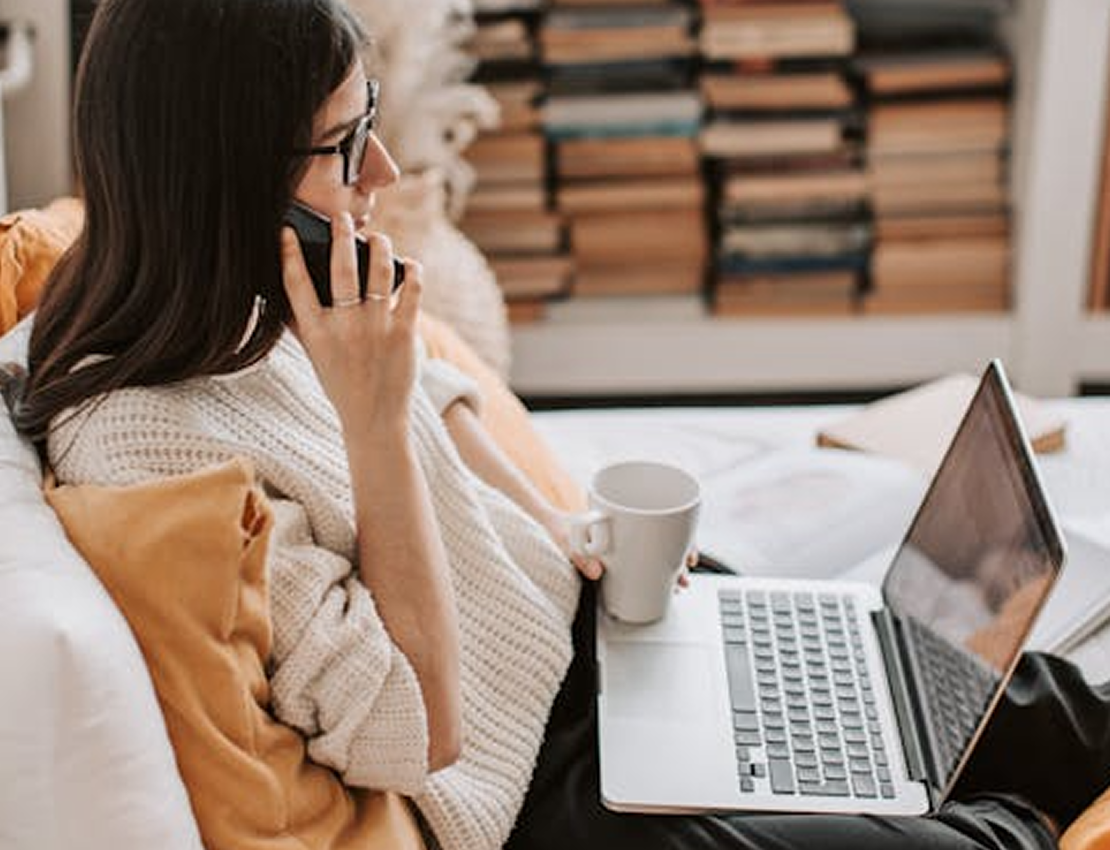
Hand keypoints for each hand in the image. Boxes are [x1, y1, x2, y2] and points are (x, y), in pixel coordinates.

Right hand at [281, 213, 422, 436]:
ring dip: (380, 247)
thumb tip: (283, 285)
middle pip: (340, 269)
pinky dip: (411, 272)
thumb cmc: (340, 382)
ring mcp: (376, 328)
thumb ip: (299, 322)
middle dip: (341, 236)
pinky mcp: (404, 333)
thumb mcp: (312, 354)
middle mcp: (345, 327)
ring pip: (379, 272)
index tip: (287, 231)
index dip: (289, 254)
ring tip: (377, 237)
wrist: (374, 418)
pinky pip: (411, 291)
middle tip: (341, 216)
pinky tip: (408, 264)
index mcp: (316, 332)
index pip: (296, 285)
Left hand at [541, 508, 698, 586]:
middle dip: (680, 558)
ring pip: (658, 547)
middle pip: (666, 536)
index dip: (682, 539)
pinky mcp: (617, 549)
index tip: (689, 557)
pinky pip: (642, 556)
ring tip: (676, 581)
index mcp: (622, 516)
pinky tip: (661, 579)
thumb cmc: (556, 525)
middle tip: (683, 577)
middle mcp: (627, 524)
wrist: (542, 521)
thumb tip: (597, 572)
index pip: (663, 521)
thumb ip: (578, 555)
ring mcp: (624, 536)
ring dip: (670, 563)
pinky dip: (655, 567)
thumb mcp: (565, 538)